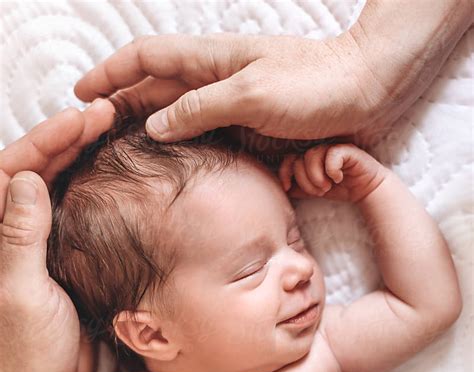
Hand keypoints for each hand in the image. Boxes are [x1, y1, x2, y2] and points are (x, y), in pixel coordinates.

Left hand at [0, 100, 114, 371]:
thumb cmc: (25, 354)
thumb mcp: (20, 292)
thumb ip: (20, 236)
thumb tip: (24, 177)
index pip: (15, 172)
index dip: (49, 140)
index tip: (84, 119)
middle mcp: (16, 236)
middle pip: (38, 170)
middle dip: (69, 139)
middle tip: (107, 114)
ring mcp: (46, 247)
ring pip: (62, 189)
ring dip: (84, 159)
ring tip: (115, 133)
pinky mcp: (72, 263)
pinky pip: (84, 217)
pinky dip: (100, 193)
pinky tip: (120, 178)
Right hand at [74, 1, 470, 147]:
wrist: (365, 92)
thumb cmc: (315, 86)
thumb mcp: (252, 95)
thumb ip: (200, 109)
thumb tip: (153, 126)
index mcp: (210, 60)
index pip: (146, 58)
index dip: (110, 74)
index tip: (81, 96)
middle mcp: (215, 81)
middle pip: (153, 90)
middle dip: (119, 108)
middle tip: (91, 138)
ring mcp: (231, 106)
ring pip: (175, 117)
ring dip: (146, 132)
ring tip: (119, 157)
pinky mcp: (248, 130)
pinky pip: (203, 139)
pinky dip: (180, 151)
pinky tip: (171, 169)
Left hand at [279, 144, 385, 202]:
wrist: (365, 190)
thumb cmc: (340, 188)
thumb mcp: (315, 191)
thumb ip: (299, 188)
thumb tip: (284, 187)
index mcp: (309, 158)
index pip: (288, 159)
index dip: (284, 172)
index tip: (287, 187)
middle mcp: (319, 150)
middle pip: (299, 160)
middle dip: (306, 181)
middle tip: (320, 191)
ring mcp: (332, 148)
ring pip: (312, 157)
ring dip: (317, 177)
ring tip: (327, 187)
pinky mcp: (347, 149)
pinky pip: (331, 155)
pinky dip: (332, 170)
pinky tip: (338, 178)